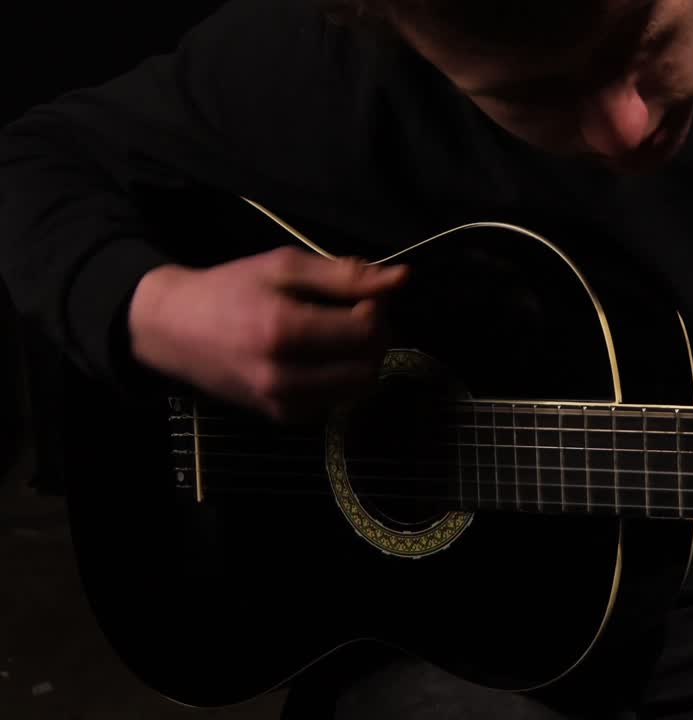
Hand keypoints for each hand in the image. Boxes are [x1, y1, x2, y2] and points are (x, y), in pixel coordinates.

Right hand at [128, 245, 409, 422]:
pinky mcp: (281, 417)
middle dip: (375, 337)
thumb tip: (402, 278)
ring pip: (359, 388)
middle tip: (358, 314)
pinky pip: (336, 401)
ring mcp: (282, 402)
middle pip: (369, 364)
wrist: (174, 330)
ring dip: (363, 360)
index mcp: (283, 330)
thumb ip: (346, 275)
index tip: (365, 297)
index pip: (366, 331)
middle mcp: (283, 375)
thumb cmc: (231, 289)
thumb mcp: (284, 267)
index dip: (378, 311)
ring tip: (340, 335)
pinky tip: (320, 357)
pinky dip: (340, 379)